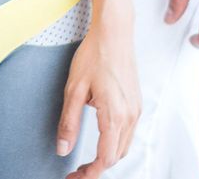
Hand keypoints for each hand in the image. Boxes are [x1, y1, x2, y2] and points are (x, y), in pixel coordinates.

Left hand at [59, 14, 139, 176]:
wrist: (115, 34)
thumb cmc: (93, 56)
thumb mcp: (73, 89)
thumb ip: (69, 122)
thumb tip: (62, 149)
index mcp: (115, 116)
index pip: (105, 158)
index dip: (90, 173)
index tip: (74, 178)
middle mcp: (130, 117)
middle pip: (115, 156)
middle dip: (96, 168)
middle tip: (75, 172)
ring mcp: (136, 110)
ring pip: (123, 147)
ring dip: (106, 158)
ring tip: (85, 162)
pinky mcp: (136, 104)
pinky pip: (127, 133)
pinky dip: (114, 144)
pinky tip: (100, 141)